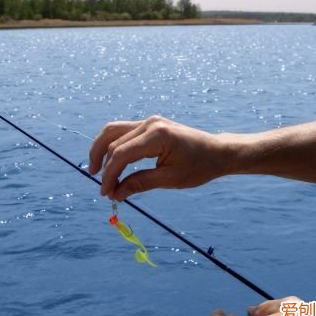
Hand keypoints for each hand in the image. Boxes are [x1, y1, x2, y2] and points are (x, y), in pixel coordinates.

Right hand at [89, 116, 236, 200]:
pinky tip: (111, 163)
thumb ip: (140, 184)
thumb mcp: (170, 180)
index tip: (106, 193)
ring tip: (98, 171)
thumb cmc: (199, 167)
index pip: (121, 154)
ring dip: (102, 151)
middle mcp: (150, 124)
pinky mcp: (150, 124)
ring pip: (113, 131)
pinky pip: (124, 132)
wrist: (217, 151)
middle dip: (103, 164)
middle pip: (112, 139)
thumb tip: (116, 193)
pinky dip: (114, 147)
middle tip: (102, 186)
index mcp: (157, 136)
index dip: (109, 175)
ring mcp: (149, 121)